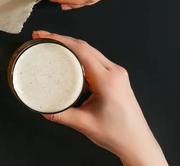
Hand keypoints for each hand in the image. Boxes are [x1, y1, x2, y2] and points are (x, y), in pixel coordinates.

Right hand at [33, 31, 167, 165]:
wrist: (138, 143)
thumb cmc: (116, 134)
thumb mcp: (84, 124)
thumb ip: (61, 114)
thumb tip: (42, 108)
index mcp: (107, 80)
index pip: (82, 51)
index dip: (60, 40)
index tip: (43, 36)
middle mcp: (114, 72)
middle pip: (85, 47)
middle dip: (62, 39)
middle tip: (42, 38)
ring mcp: (117, 73)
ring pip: (91, 51)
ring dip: (71, 46)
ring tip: (52, 46)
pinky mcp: (117, 77)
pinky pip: (96, 60)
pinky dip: (80, 55)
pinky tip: (69, 59)